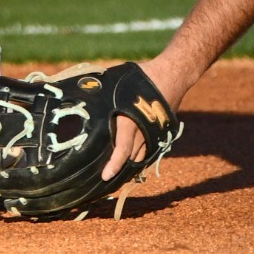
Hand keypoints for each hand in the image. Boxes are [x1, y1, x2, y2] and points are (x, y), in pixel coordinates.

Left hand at [101, 57, 195, 180]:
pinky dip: (141, 157)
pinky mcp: (161, 132)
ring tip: (117, 173)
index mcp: (130, 121)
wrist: (172, 74)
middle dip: (119, 169)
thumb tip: (81, 89)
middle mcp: (143, 131)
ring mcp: (154, 133)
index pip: (122, 149)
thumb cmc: (141, 77)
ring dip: (131, 165)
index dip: (114, 165)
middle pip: (131, 157)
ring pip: (141, 156)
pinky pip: (150, 150)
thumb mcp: (117, 82)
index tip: (105, 176)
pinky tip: (132, 160)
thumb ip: (101, 91)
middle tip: (105, 178)